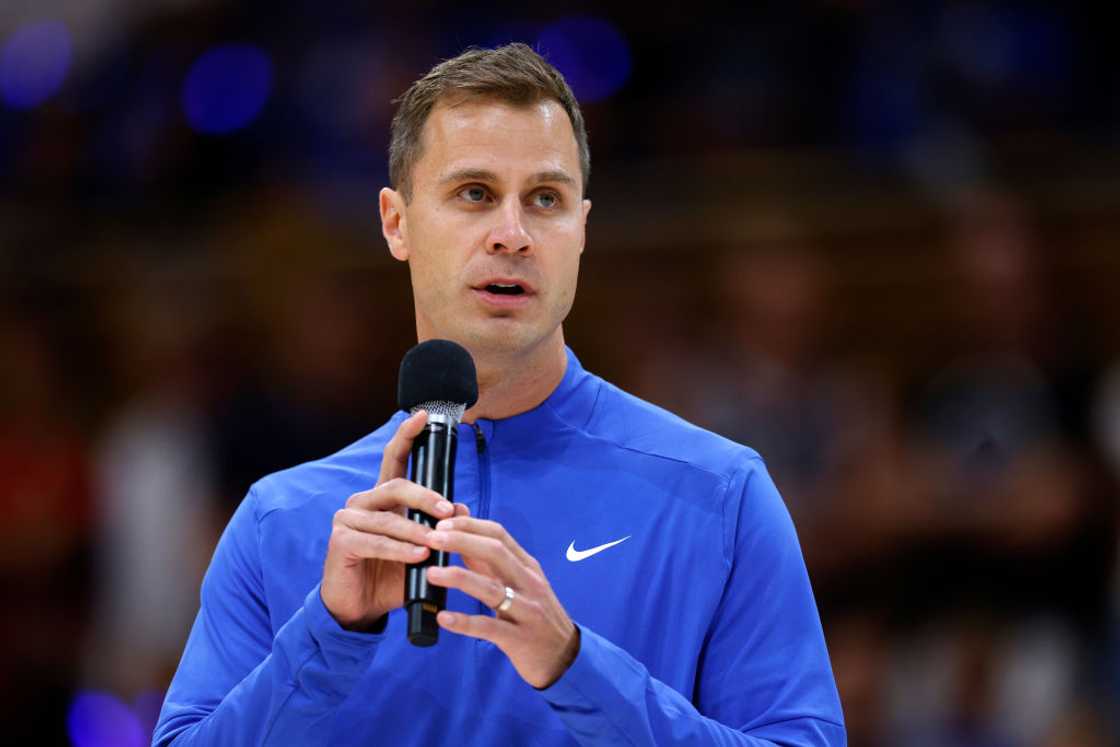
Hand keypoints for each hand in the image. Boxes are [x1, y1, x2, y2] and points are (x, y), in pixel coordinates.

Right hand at [320, 410, 468, 630]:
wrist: (360, 608)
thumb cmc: (391, 575)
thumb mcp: (421, 549)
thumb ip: (439, 528)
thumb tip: (464, 508)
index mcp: (382, 498)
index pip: (393, 459)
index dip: (407, 435)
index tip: (423, 415)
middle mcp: (362, 502)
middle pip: (395, 485)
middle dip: (426, 497)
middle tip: (449, 511)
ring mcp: (347, 520)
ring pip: (388, 518)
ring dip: (416, 531)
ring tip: (436, 544)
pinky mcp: (340, 541)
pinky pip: (375, 541)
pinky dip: (399, 550)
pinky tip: (417, 556)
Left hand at [424, 517, 579, 688]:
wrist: (564, 655)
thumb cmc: (535, 615)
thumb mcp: (518, 583)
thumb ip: (489, 561)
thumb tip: (461, 533)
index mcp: (527, 566)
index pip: (498, 534)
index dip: (468, 525)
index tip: (441, 523)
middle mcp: (529, 583)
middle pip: (495, 552)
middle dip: (461, 541)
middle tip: (431, 539)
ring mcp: (527, 610)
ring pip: (492, 588)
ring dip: (459, 577)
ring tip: (431, 573)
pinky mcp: (519, 638)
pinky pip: (489, 627)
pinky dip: (465, 622)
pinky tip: (443, 618)